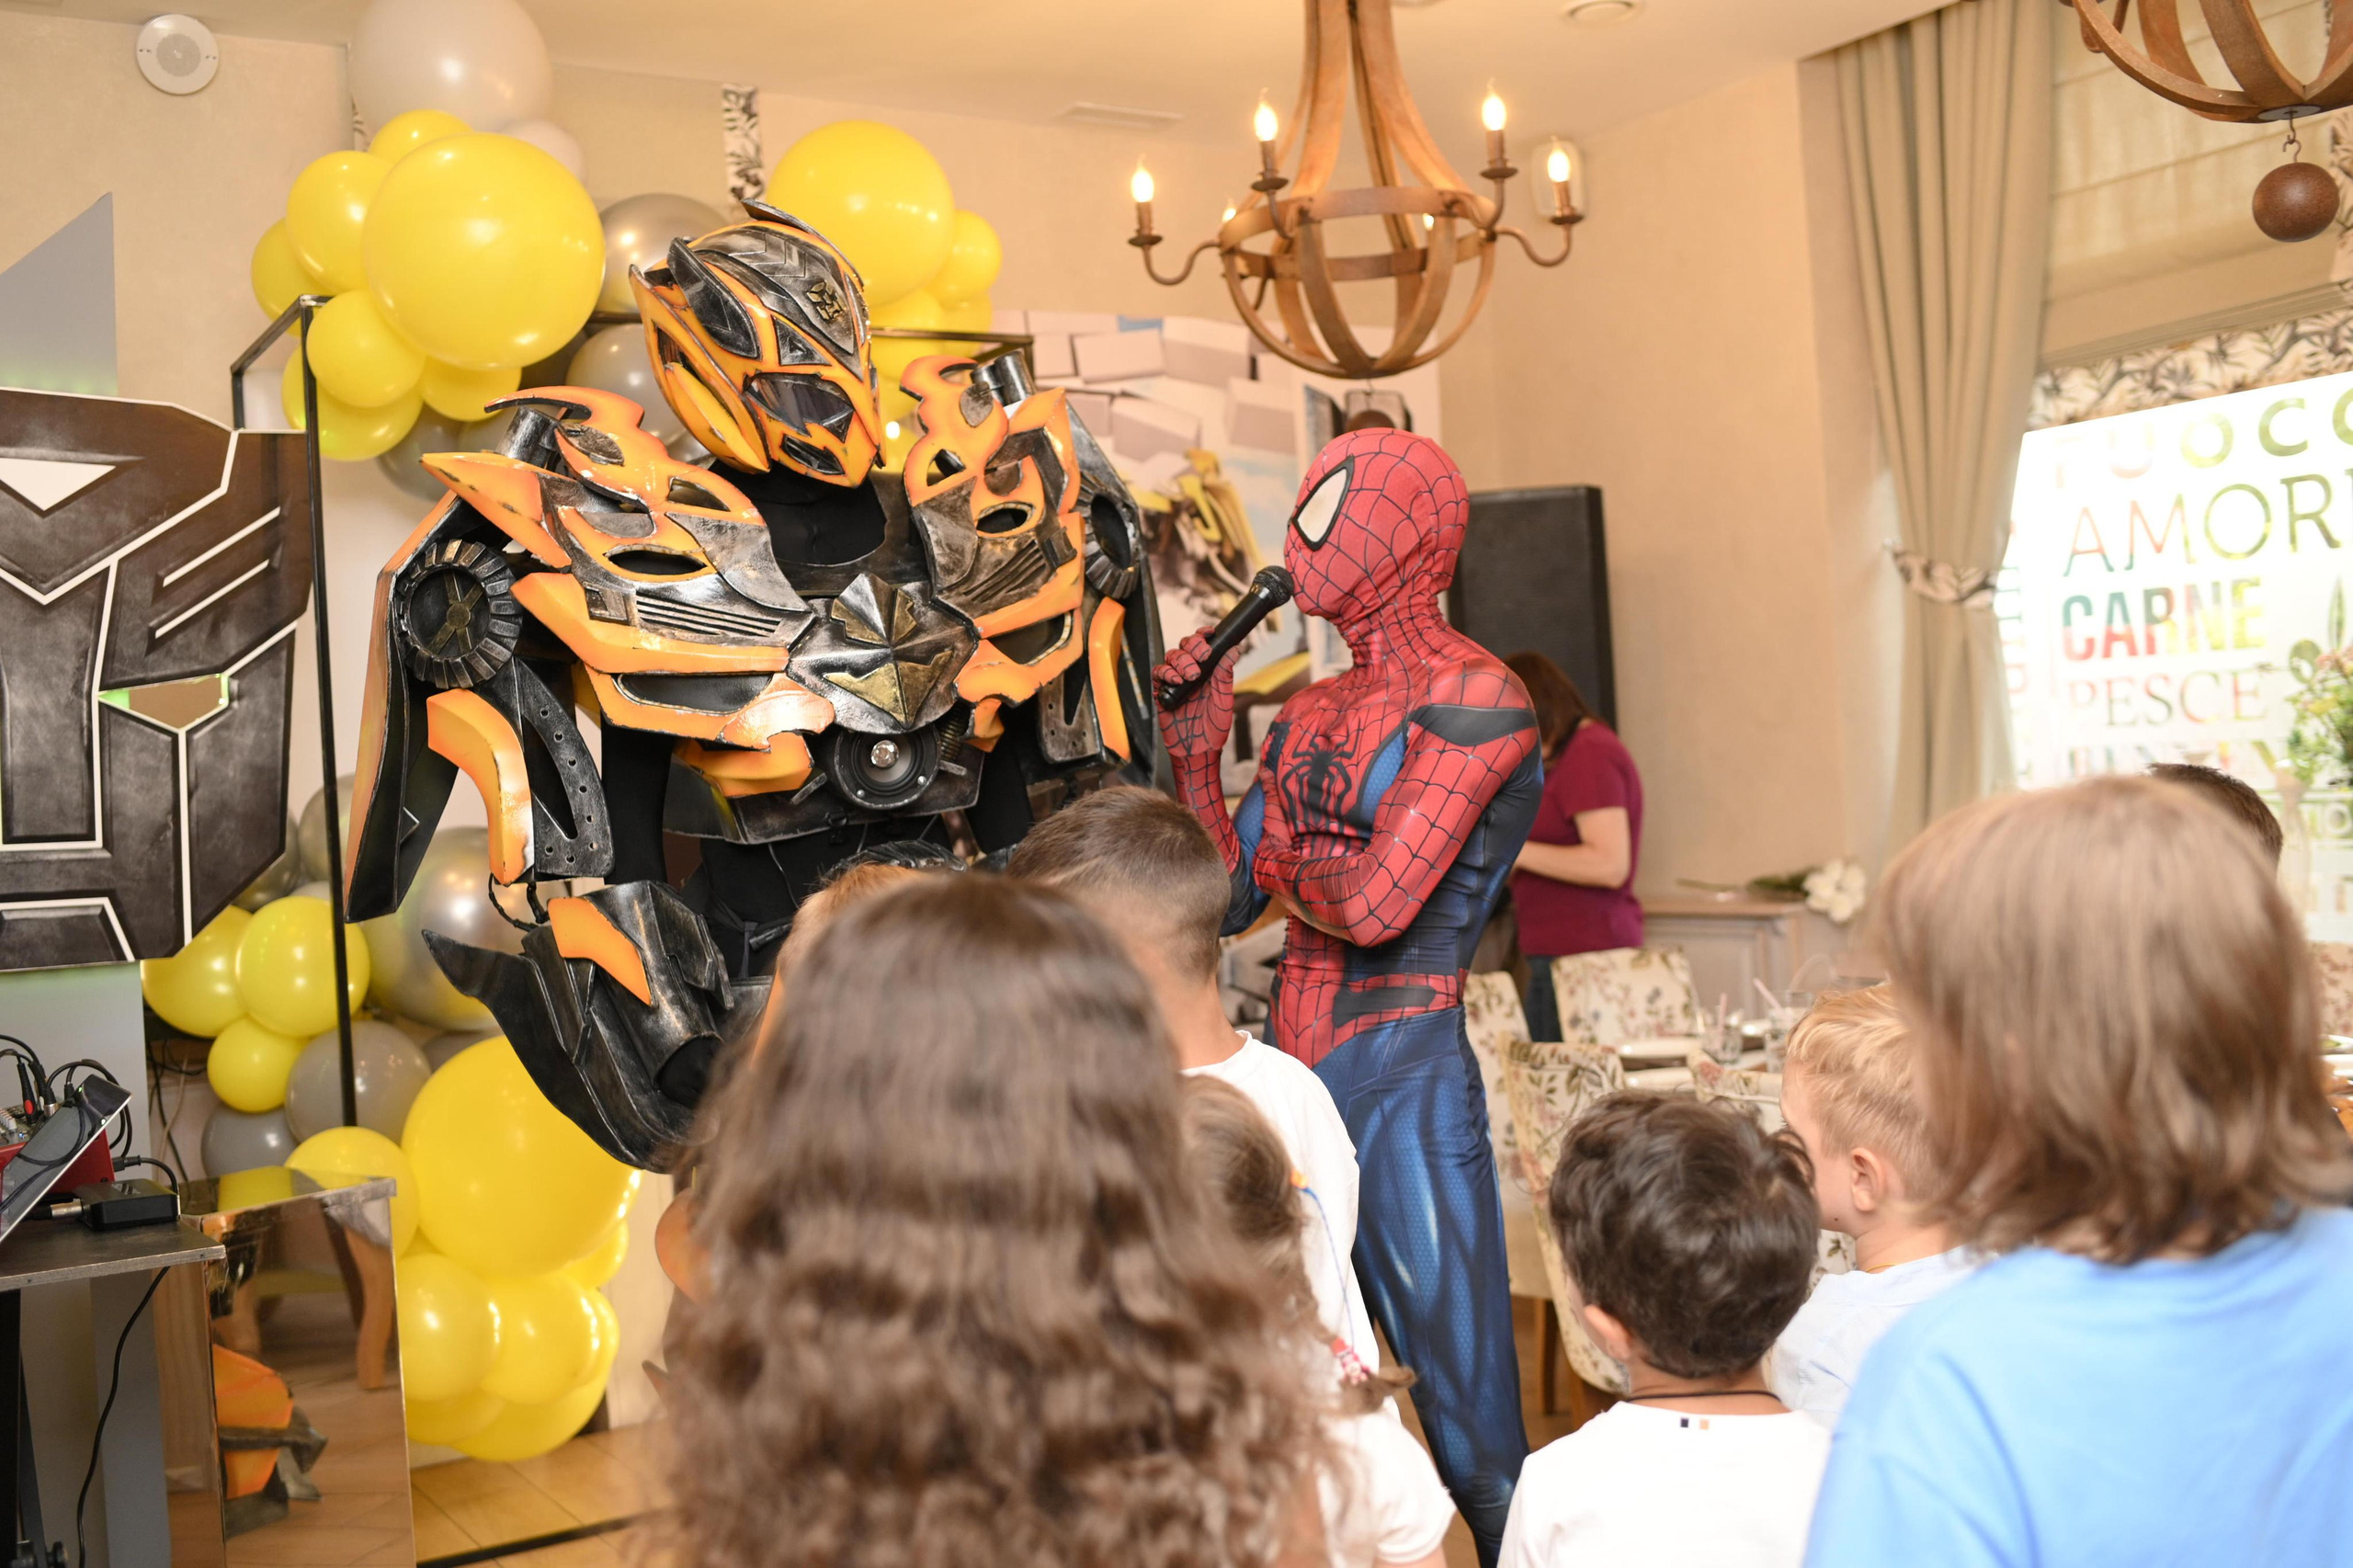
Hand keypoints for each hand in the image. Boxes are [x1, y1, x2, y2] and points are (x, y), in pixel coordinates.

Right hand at [1153, 628, 1237, 758]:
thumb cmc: (1214, 729)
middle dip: (1193, 646)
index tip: (1210, 632)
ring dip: (1181, 661)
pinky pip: (1158, 674)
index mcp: (1207, 673)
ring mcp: (1176, 682)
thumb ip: (1225, 675)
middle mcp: (1191, 674)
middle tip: (1203, 656)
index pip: (1202, 646)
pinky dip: (1166, 673)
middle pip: (1184, 646)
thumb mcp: (1224, 700)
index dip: (1203, 635)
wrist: (1198, 752)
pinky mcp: (1162, 693)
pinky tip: (1176, 680)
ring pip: (1171, 657)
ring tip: (1191, 675)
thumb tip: (1235, 650)